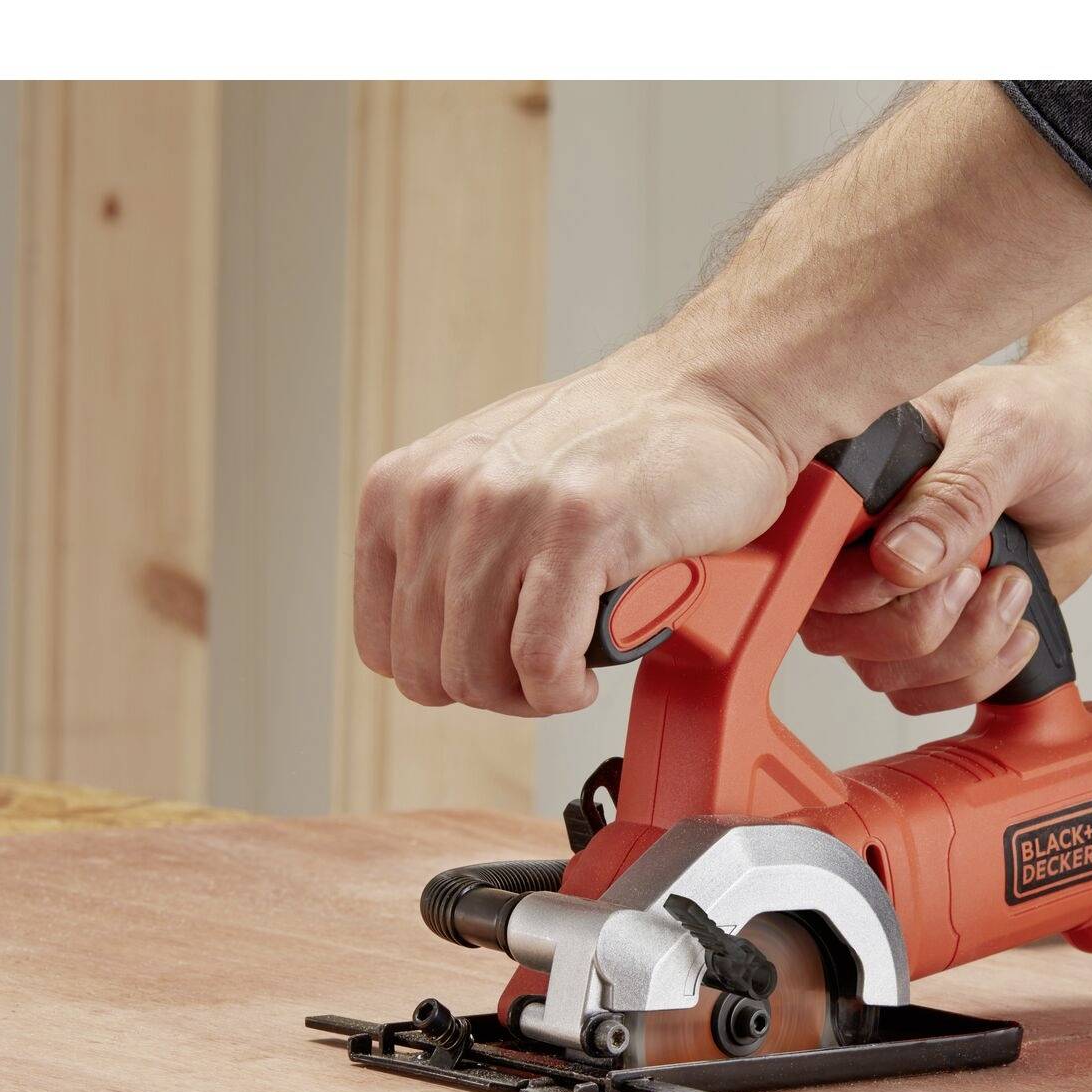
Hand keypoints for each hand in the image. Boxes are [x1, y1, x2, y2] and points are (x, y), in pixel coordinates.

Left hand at [354, 342, 795, 715]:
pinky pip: (542, 661)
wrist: (710, 395)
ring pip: (480, 673)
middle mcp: (442, 492)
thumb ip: (441, 551)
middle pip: (429, 670)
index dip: (446, 674)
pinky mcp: (579, 526)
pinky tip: (589, 671)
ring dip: (534, 696)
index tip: (498, 662)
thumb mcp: (487, 484)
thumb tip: (423, 647)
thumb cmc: (612, 452)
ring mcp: (509, 506)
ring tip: (573, 665)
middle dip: (493, 692)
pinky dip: (565, 690)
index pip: (381, 646)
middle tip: (546, 671)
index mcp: (403, 489)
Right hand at [799, 352, 1091, 712]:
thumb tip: (897, 560)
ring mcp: (882, 594)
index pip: (809, 554)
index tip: (948, 567)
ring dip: (963, 649)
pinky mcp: (922, 633)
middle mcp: (854, 540)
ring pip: (880, 671)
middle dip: (924, 622)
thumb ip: (958, 495)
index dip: (865, 582)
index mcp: (853, 474)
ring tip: (1013, 586)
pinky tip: (1016, 629)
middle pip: (833, 629)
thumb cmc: (1051, 424)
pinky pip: (917, 693)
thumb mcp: (1012, 438)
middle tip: (984, 573)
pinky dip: (977, 677)